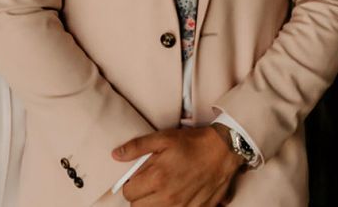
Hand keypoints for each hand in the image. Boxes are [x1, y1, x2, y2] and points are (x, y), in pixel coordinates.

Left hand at [112, 126, 243, 205]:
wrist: (222, 151)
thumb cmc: (191, 143)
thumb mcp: (162, 138)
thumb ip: (137, 147)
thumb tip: (116, 155)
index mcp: (157, 178)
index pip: (128, 193)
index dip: (130, 183)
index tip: (137, 177)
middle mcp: (168, 197)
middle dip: (139, 196)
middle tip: (148, 183)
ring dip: (153, 204)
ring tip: (161, 189)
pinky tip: (176, 195)